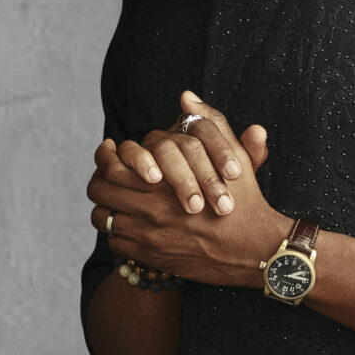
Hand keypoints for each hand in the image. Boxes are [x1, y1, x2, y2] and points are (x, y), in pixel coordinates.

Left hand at [87, 95, 283, 287]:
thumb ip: (210, 122)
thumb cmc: (246, 201)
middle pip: (99, 191)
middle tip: (107, 177)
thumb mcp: (233, 156)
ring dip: (106, 208)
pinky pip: (115, 243)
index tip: (109, 151)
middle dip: (100, 181)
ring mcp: (147, 236)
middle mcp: (149, 209)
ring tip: (116, 202)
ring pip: (102, 219)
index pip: (110, 165)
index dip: (104, 156)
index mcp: (162, 181)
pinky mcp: (151, 257)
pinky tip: (131, 225)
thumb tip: (187, 97)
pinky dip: (118, 233)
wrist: (255, 250)